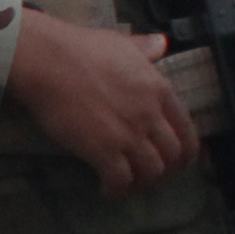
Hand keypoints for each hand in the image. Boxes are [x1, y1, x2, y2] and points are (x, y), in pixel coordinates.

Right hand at [7, 11, 197, 194]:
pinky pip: (121, 180)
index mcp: (159, 89)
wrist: (47, 60)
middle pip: (174, 156)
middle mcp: (151, 114)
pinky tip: (106, 189)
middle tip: (149, 177)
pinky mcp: (103, 150)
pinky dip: (116, 190)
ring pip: (151, 172)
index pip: (187, 130)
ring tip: (127, 184)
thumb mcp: (121, 43)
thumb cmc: (80, 48)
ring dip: (142, 183)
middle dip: (165, 172)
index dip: (185, 153)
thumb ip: (144, 49)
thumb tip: (160, 43)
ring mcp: (129, 134)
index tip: (174, 162)